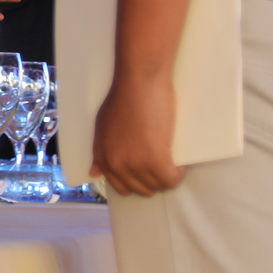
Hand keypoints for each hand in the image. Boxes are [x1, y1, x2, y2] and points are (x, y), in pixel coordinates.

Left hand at [90, 75, 184, 195]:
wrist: (139, 83)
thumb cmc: (123, 98)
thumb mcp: (102, 126)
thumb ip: (100, 151)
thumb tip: (94, 173)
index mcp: (103, 157)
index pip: (122, 186)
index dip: (137, 179)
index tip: (147, 169)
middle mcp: (117, 165)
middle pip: (141, 189)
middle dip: (153, 179)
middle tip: (162, 161)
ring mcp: (135, 164)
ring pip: (158, 186)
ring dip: (166, 176)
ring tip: (170, 158)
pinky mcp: (155, 159)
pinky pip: (171, 179)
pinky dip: (178, 173)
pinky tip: (178, 161)